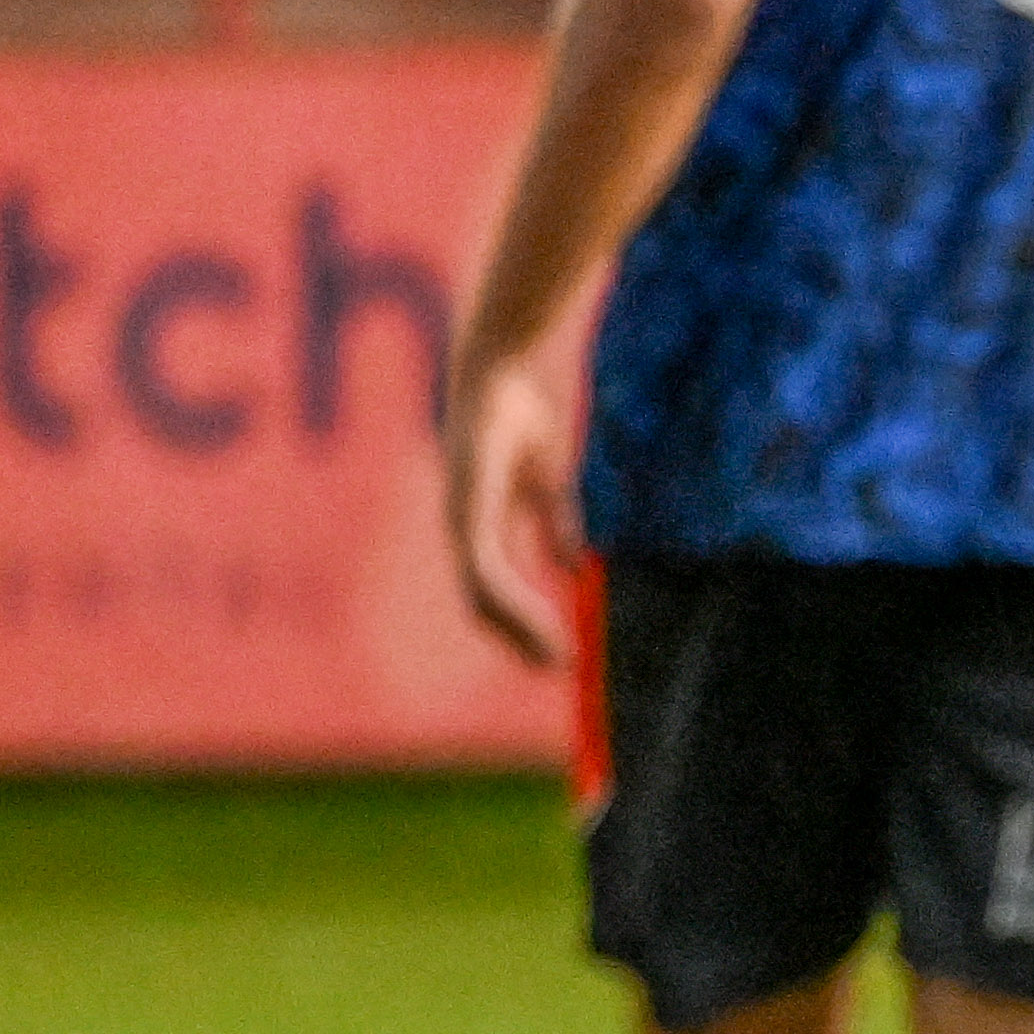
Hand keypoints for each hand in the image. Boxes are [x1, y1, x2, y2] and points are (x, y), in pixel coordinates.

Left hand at [444, 347, 583, 667]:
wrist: (502, 367)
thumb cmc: (522, 410)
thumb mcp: (550, 478)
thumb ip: (555, 523)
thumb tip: (571, 566)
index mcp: (481, 519)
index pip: (495, 583)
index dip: (524, 617)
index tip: (558, 646)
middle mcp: (465, 526)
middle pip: (485, 600)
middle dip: (521, 636)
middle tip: (557, 666)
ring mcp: (462, 520)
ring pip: (484, 595)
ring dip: (521, 629)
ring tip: (555, 658)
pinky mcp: (468, 511)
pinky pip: (488, 571)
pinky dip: (515, 602)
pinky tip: (542, 620)